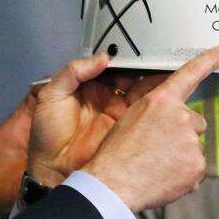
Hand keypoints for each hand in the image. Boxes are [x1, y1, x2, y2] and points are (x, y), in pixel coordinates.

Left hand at [27, 56, 169, 186]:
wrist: (53, 169)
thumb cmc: (46, 134)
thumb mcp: (50, 95)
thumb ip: (73, 72)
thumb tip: (103, 58)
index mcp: (91, 87)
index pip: (114, 68)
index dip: (127, 59)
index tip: (142, 50)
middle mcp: (109, 99)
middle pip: (133, 79)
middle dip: (147, 69)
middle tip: (163, 58)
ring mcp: (120, 115)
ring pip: (144, 95)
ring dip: (157, 84)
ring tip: (172, 72)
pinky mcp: (129, 131)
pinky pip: (146, 116)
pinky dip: (158, 106)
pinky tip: (169, 96)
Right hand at [80, 45, 218, 211]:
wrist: (114, 183)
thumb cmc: (116, 152)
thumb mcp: (129, 117)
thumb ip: (156, 112)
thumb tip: (169, 119)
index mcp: (162, 101)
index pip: (190, 74)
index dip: (211, 59)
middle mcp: (182, 117)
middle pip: (194, 121)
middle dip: (181, 132)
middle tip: (159, 146)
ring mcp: (191, 142)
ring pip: (193, 145)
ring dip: (182, 153)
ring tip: (158, 163)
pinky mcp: (197, 166)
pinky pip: (195, 167)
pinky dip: (184, 173)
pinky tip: (165, 176)